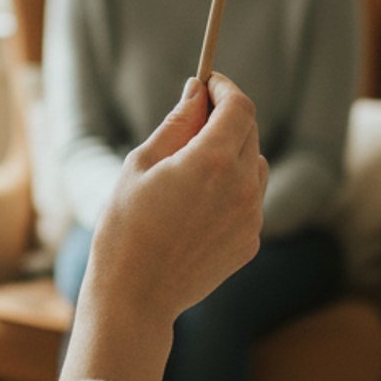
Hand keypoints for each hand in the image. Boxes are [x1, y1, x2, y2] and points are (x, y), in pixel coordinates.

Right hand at [59, 75, 266, 380]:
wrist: (135, 297)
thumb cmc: (126, 227)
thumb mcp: (142, 164)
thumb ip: (177, 124)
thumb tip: (197, 92)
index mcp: (214, 161)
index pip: (239, 106)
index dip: (225, 88)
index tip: (208, 84)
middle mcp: (243, 187)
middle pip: (249, 133)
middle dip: (226, 119)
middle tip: (194, 120)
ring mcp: (252, 217)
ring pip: (255, 166)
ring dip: (233, 155)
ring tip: (191, 169)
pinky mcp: (250, 242)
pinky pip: (250, 201)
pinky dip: (232, 190)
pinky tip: (196, 206)